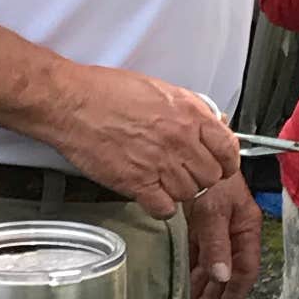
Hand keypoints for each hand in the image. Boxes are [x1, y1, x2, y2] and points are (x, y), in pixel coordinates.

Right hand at [46, 65, 239, 215]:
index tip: (220, 165)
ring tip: (163, 181)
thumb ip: (188, 109)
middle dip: (201, 177)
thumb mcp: (159, 89)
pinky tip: (151, 195)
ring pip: (189, 194)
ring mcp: (160, 163)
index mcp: (188, 114)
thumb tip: (209, 123)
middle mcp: (179, 140)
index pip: (228, 149)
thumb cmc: (105, 91)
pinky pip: (164, 209)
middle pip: (211, 176)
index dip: (226, 161)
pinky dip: (160, 207)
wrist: (71, 102)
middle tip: (185, 173)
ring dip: (179, 191)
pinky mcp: (137, 183)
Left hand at [187, 171, 263, 298]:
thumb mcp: (215, 210)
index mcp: (245, 228)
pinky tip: (181, 283)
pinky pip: (195, 254)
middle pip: (225, 272)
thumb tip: (222, 277)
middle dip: (213, 297)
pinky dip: (189, 270)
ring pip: (209, 265)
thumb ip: (217, 244)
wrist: (190, 149)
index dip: (236, 294)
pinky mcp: (196, 224)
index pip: (245, 268)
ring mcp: (213, 228)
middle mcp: (231, 231)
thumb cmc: (212, 176)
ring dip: (200, 287)